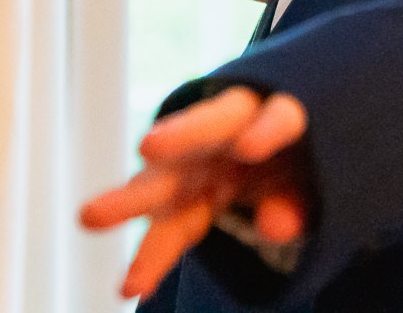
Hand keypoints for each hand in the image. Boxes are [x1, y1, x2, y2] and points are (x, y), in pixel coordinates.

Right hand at [80, 87, 312, 299]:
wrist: (271, 155)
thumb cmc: (297, 161)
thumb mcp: (311, 181)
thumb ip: (297, 201)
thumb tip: (277, 227)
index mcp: (274, 116)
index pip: (278, 118)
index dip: (267, 131)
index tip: (251, 147)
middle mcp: (226, 134)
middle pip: (204, 130)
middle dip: (179, 138)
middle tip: (150, 147)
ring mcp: (195, 164)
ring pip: (165, 177)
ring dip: (131, 199)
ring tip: (90, 217)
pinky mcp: (178, 199)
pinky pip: (166, 230)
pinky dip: (152, 258)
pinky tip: (132, 287)